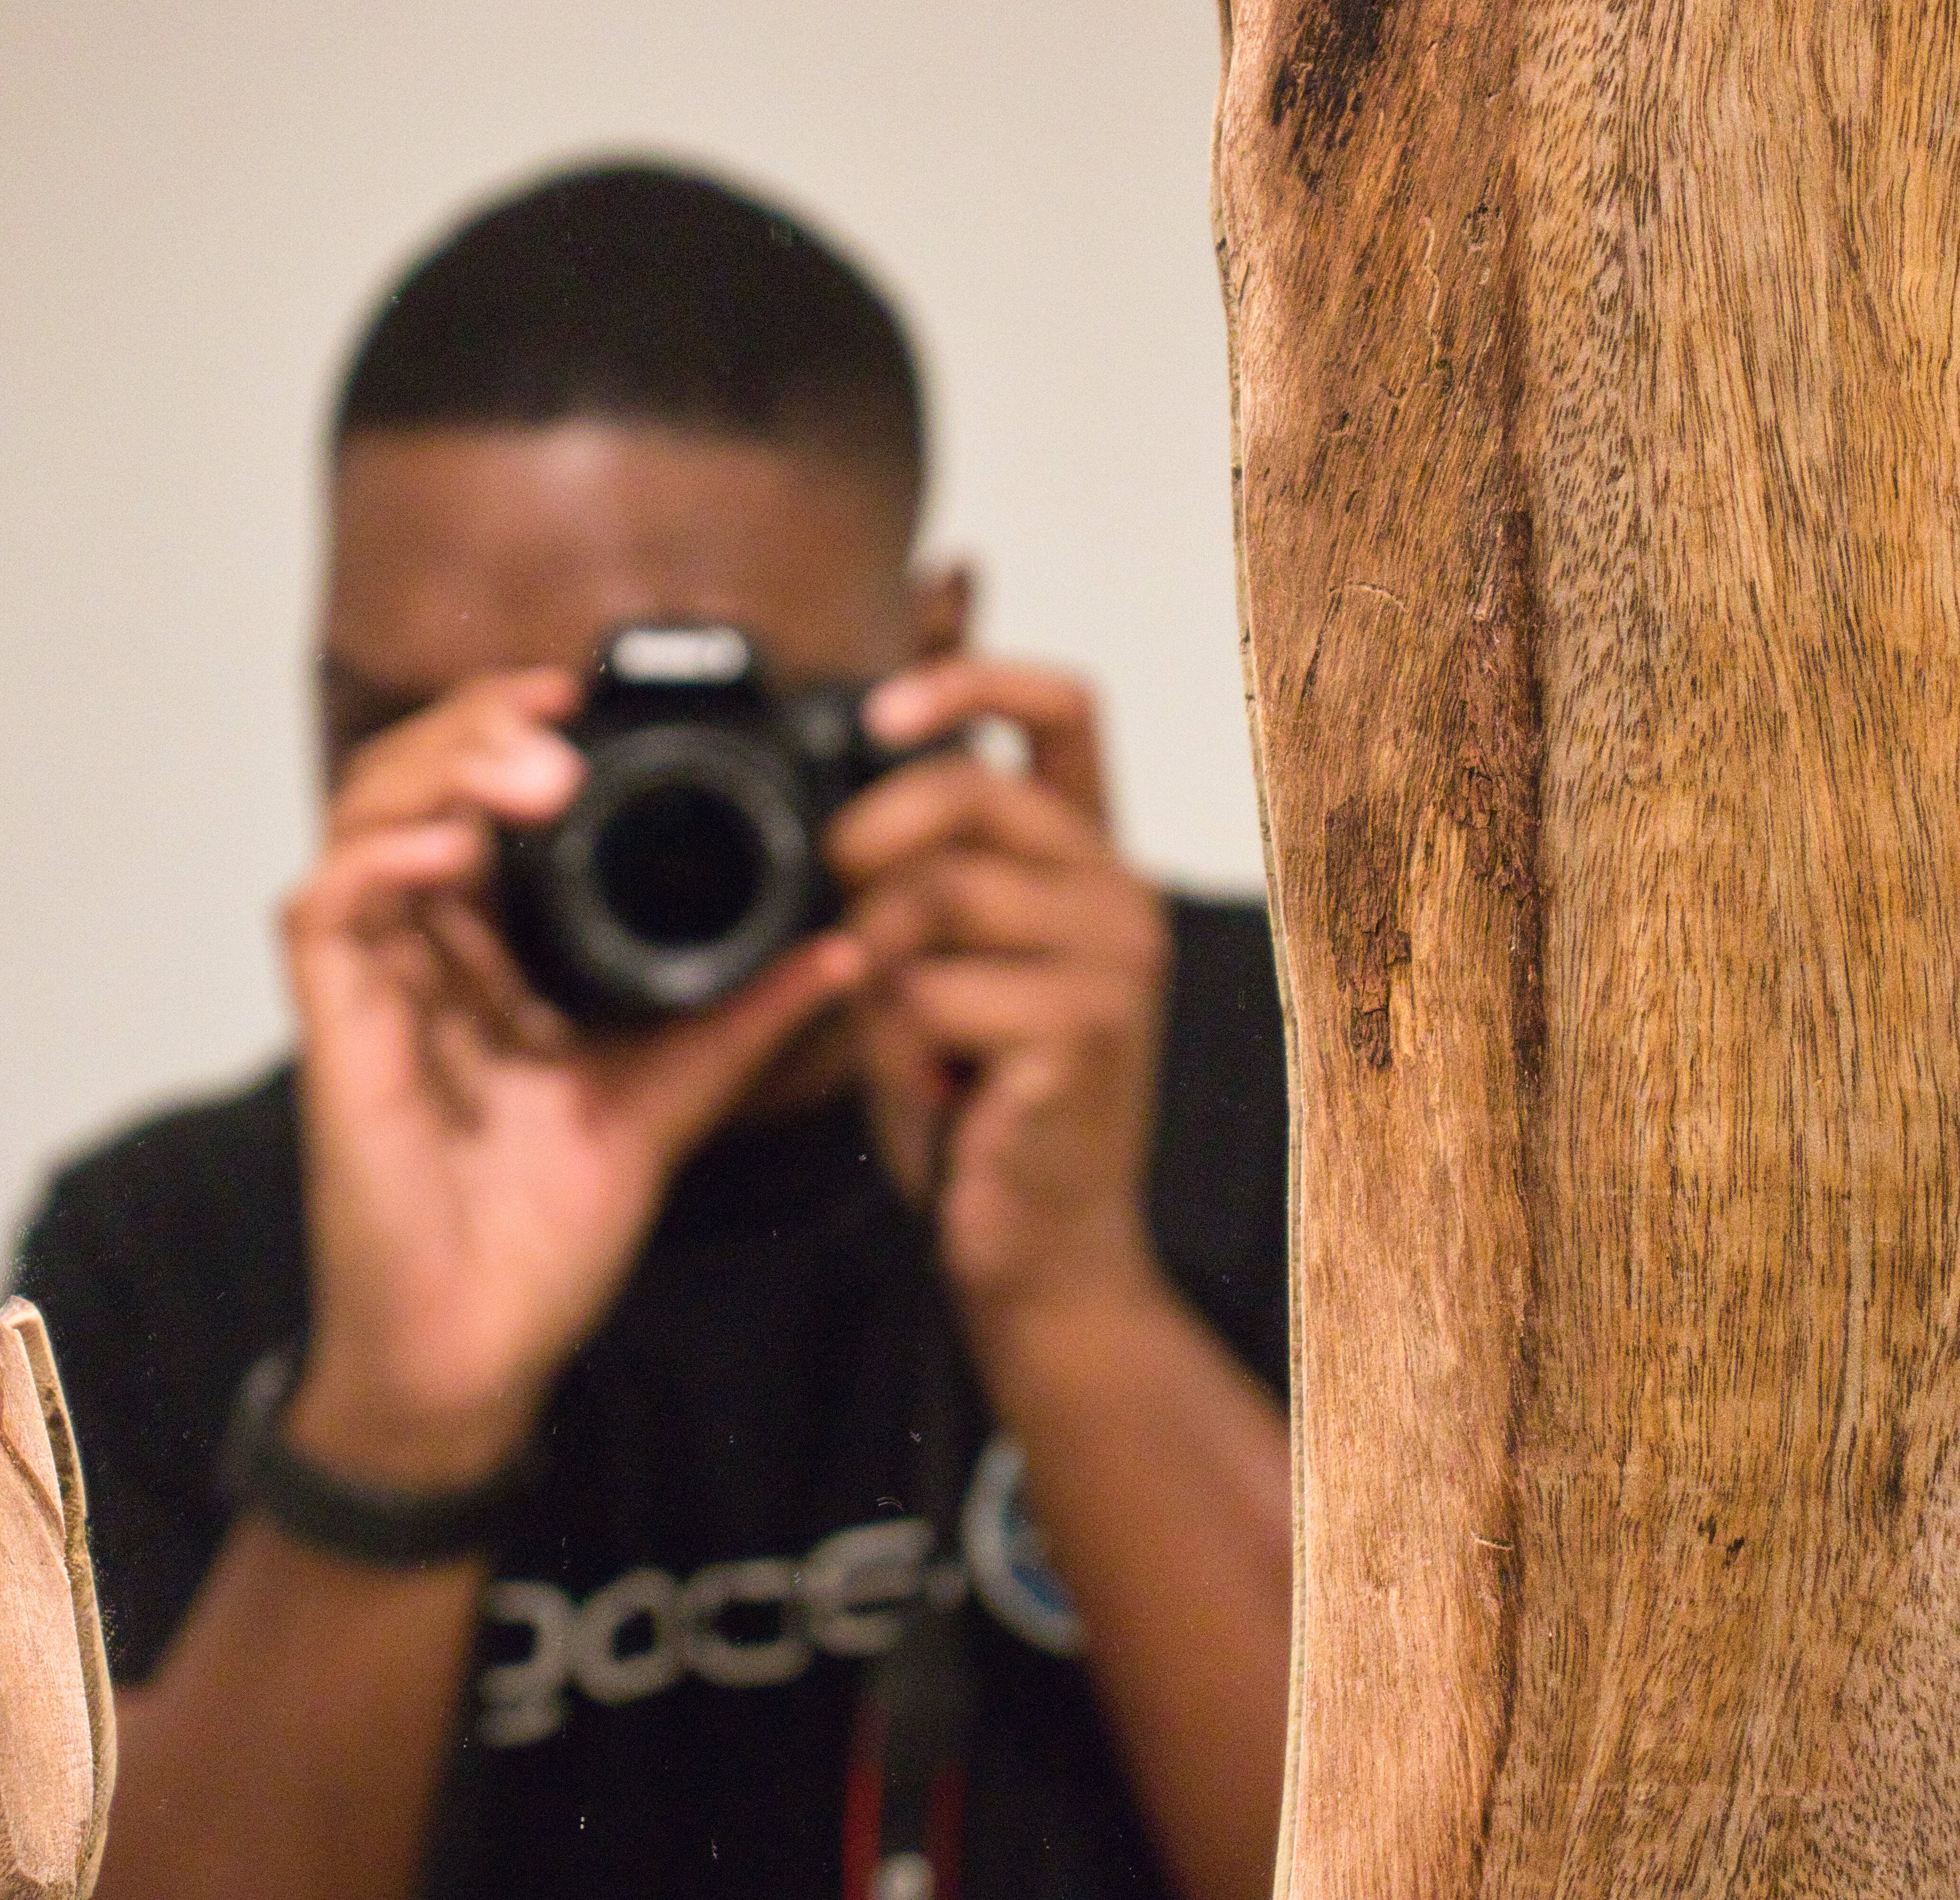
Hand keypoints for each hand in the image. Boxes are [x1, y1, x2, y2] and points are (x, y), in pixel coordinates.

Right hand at [283, 668, 862, 1484]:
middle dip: (479, 725)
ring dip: (437, 770)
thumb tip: (846, 949)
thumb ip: (745, 1019)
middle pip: (415, 778)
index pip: (482, 796)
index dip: (517, 727)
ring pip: (364, 816)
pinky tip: (451, 853)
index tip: (586, 696)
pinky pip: (323, 907)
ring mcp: (372, 982)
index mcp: (491, 949)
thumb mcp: (670, 1097)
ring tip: (523, 770)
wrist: (484, 1345)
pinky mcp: (333, 1027)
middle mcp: (424, 947)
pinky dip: (382, 861)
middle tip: (555, 718)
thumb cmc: (548, 1233)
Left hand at [830, 658, 1171, 1317]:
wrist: (1037, 1249)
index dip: (970, 678)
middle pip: (968, 793)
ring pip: (934, 896)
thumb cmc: (977, 1105)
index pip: (1064, 707)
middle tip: (848, 924)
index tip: (881, 713)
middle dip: (868, 843)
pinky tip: (937, 1093)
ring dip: (879, 974)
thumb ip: (917, 874)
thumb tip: (838, 790)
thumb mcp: (941, 963)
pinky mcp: (1083, 1030)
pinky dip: (897, 1048)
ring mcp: (1114, 961)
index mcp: (1090, 861)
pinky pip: (931, 993)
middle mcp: (1121, 893)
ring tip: (911, 1040)